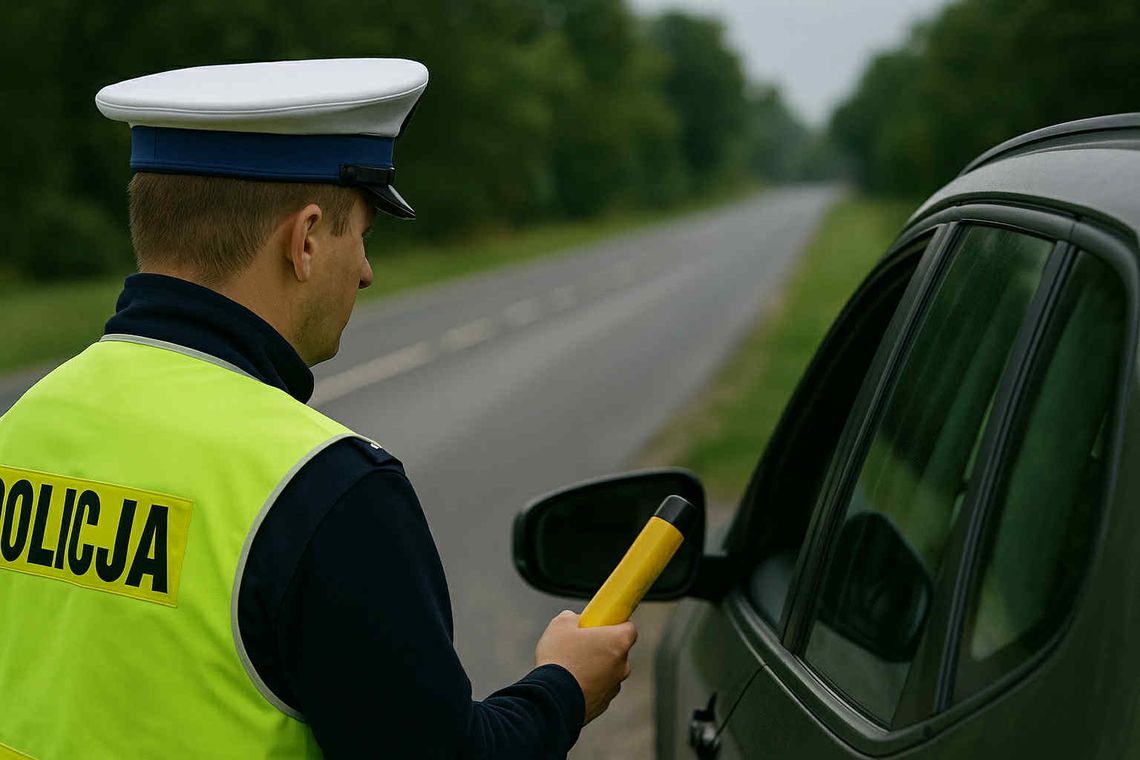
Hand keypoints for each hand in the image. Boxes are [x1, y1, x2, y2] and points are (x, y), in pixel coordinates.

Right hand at [534, 610, 637, 725]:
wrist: (551, 699)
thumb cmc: (559, 659)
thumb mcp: (560, 625)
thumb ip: (573, 618)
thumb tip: (575, 621)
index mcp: (618, 642)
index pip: (629, 628)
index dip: (614, 624)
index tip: (600, 624)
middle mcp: (622, 666)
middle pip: (618, 651)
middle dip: (602, 647)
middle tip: (580, 645)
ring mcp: (613, 687)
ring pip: (608, 672)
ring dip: (595, 668)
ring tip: (570, 667)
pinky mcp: (603, 705)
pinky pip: (598, 689)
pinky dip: (588, 685)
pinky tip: (569, 684)